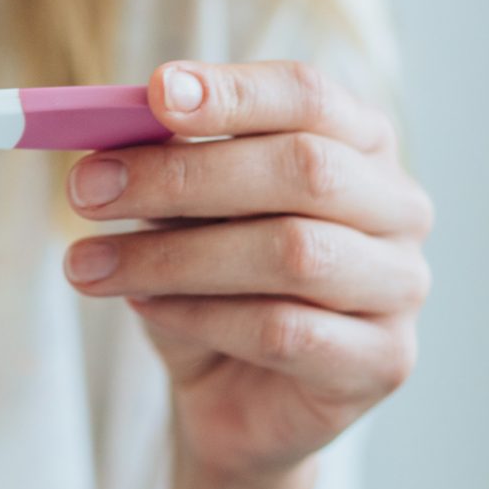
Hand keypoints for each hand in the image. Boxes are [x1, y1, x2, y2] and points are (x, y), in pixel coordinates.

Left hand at [63, 59, 432, 482]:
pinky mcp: (382, 360)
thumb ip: (167, 162)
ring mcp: (401, 285)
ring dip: (173, 256)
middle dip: (183, 176)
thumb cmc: (212, 282)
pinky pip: (283, 330)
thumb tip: (116, 125)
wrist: (233, 396)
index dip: (234, 92)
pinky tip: (145, 309)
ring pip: (292, 253)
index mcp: (360, 142)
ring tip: (88, 264)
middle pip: (304, 169)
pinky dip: (199, 316)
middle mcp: (398, 206)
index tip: (154, 93)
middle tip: (87, 188)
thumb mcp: (181, 212)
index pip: (308, 95)